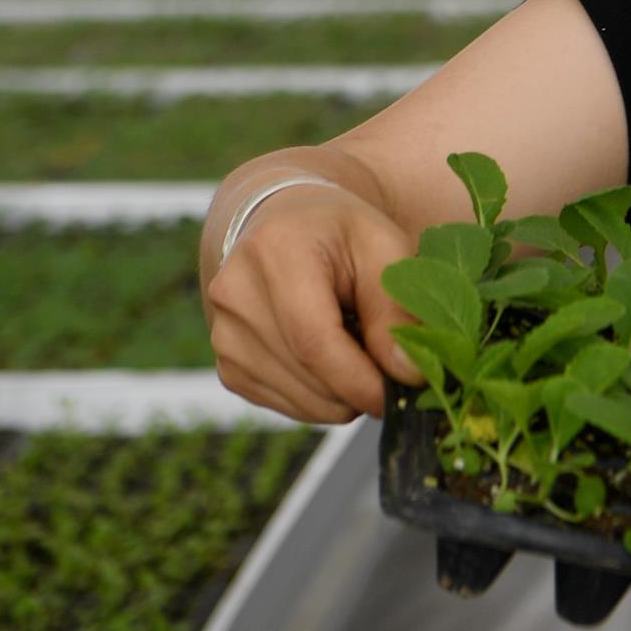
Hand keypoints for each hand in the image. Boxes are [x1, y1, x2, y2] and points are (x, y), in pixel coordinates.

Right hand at [201, 180, 426, 423]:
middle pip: (308, 376)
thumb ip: (395, 308)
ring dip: (344, 395)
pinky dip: (321, 397)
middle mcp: (235, 295)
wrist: (280, 225)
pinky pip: (286, 406)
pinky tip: (331, 357)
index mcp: (274, 252)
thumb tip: (407, 374)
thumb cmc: (340, 234)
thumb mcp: (383, 246)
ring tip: (359, 348)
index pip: (313, 341)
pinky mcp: (228, 366)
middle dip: (361, 389)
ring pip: (300, 401)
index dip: (360, 380)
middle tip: (393, 367)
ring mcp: (224, 335)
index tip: (401, 392)